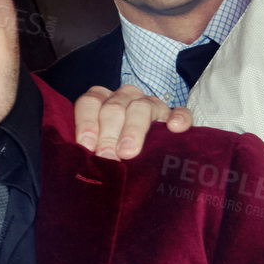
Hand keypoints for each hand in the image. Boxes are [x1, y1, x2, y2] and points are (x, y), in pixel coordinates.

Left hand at [73, 83, 191, 159]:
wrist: (148, 158)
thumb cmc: (114, 152)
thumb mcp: (98, 148)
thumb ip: (90, 149)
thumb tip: (83, 165)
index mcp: (102, 101)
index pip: (90, 103)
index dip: (86, 123)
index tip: (87, 146)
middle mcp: (125, 97)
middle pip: (114, 108)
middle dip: (109, 134)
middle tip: (108, 157)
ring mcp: (151, 104)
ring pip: (142, 107)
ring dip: (134, 129)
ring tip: (128, 152)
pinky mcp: (173, 115)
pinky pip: (180, 112)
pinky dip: (178, 118)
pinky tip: (175, 128)